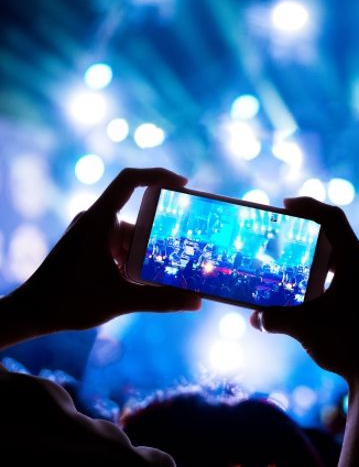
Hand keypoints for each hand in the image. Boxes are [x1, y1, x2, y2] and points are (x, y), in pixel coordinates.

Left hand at [8, 168, 200, 334]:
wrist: (30, 314)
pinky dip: (133, 260)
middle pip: (139, 219)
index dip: (159, 175)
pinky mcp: (88, 248)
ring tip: (163, 276)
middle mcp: (95, 221)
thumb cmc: (68, 302)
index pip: (130, 181)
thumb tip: (197, 302)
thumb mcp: (121, 300)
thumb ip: (161, 300)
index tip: (184, 184)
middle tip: (183, 252)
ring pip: (131, 236)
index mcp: (99, 220)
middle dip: (160, 239)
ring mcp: (90, 234)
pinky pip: (119, 246)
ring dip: (146, 255)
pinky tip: (141, 282)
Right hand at [250, 197, 358, 384]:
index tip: (285, 205)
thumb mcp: (303, 328)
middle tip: (284, 237)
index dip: (309, 205)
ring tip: (294, 268)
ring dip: (320, 261)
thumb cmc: (345, 346)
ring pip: (345, 262)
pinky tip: (313, 297)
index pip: (333, 219)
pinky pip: (350, 280)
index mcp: (356, 263)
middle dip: (310, 236)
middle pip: (338, 239)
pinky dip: (330, 280)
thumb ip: (275, 318)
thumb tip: (254, 318)